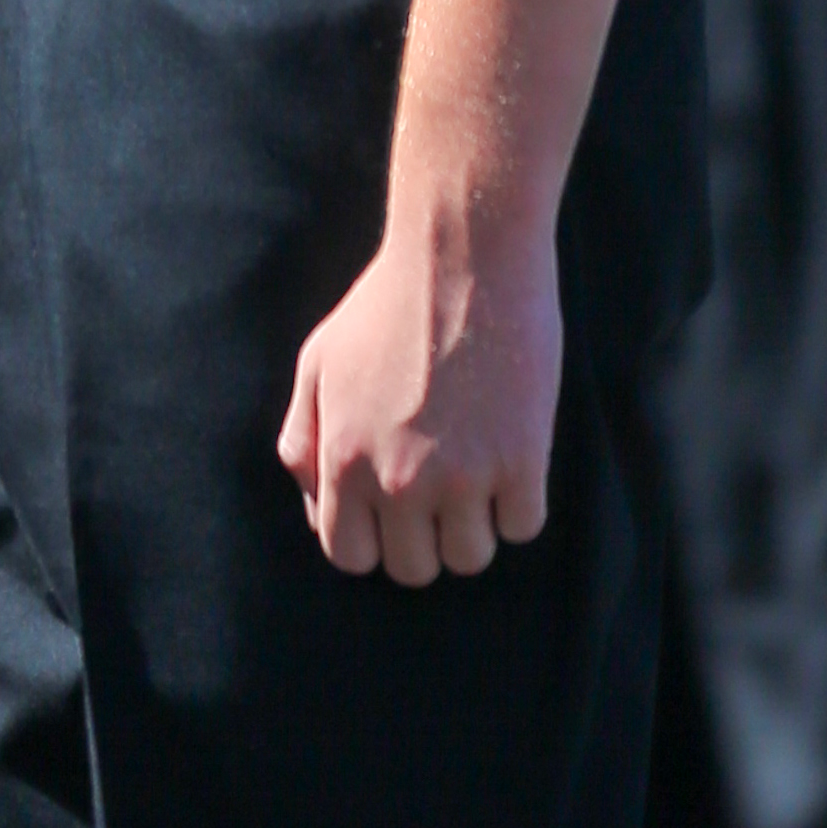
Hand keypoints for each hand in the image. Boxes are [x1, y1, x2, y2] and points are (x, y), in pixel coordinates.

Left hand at [279, 213, 560, 585]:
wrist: (464, 258)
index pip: (349, 557)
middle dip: (424, 539)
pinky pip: (523, 527)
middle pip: (413, 569)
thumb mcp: (317, 363)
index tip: (393, 514)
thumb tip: (314, 505)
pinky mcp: (521, 460)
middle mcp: (397, 480)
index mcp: (341, 460)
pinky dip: (520, 503)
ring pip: (471, 558)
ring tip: (477, 475)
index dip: (372, 541)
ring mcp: (462, 476)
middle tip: (439, 494)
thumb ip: (302, 439)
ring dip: (475, 527)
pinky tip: (512, 459)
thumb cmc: (386, 305)